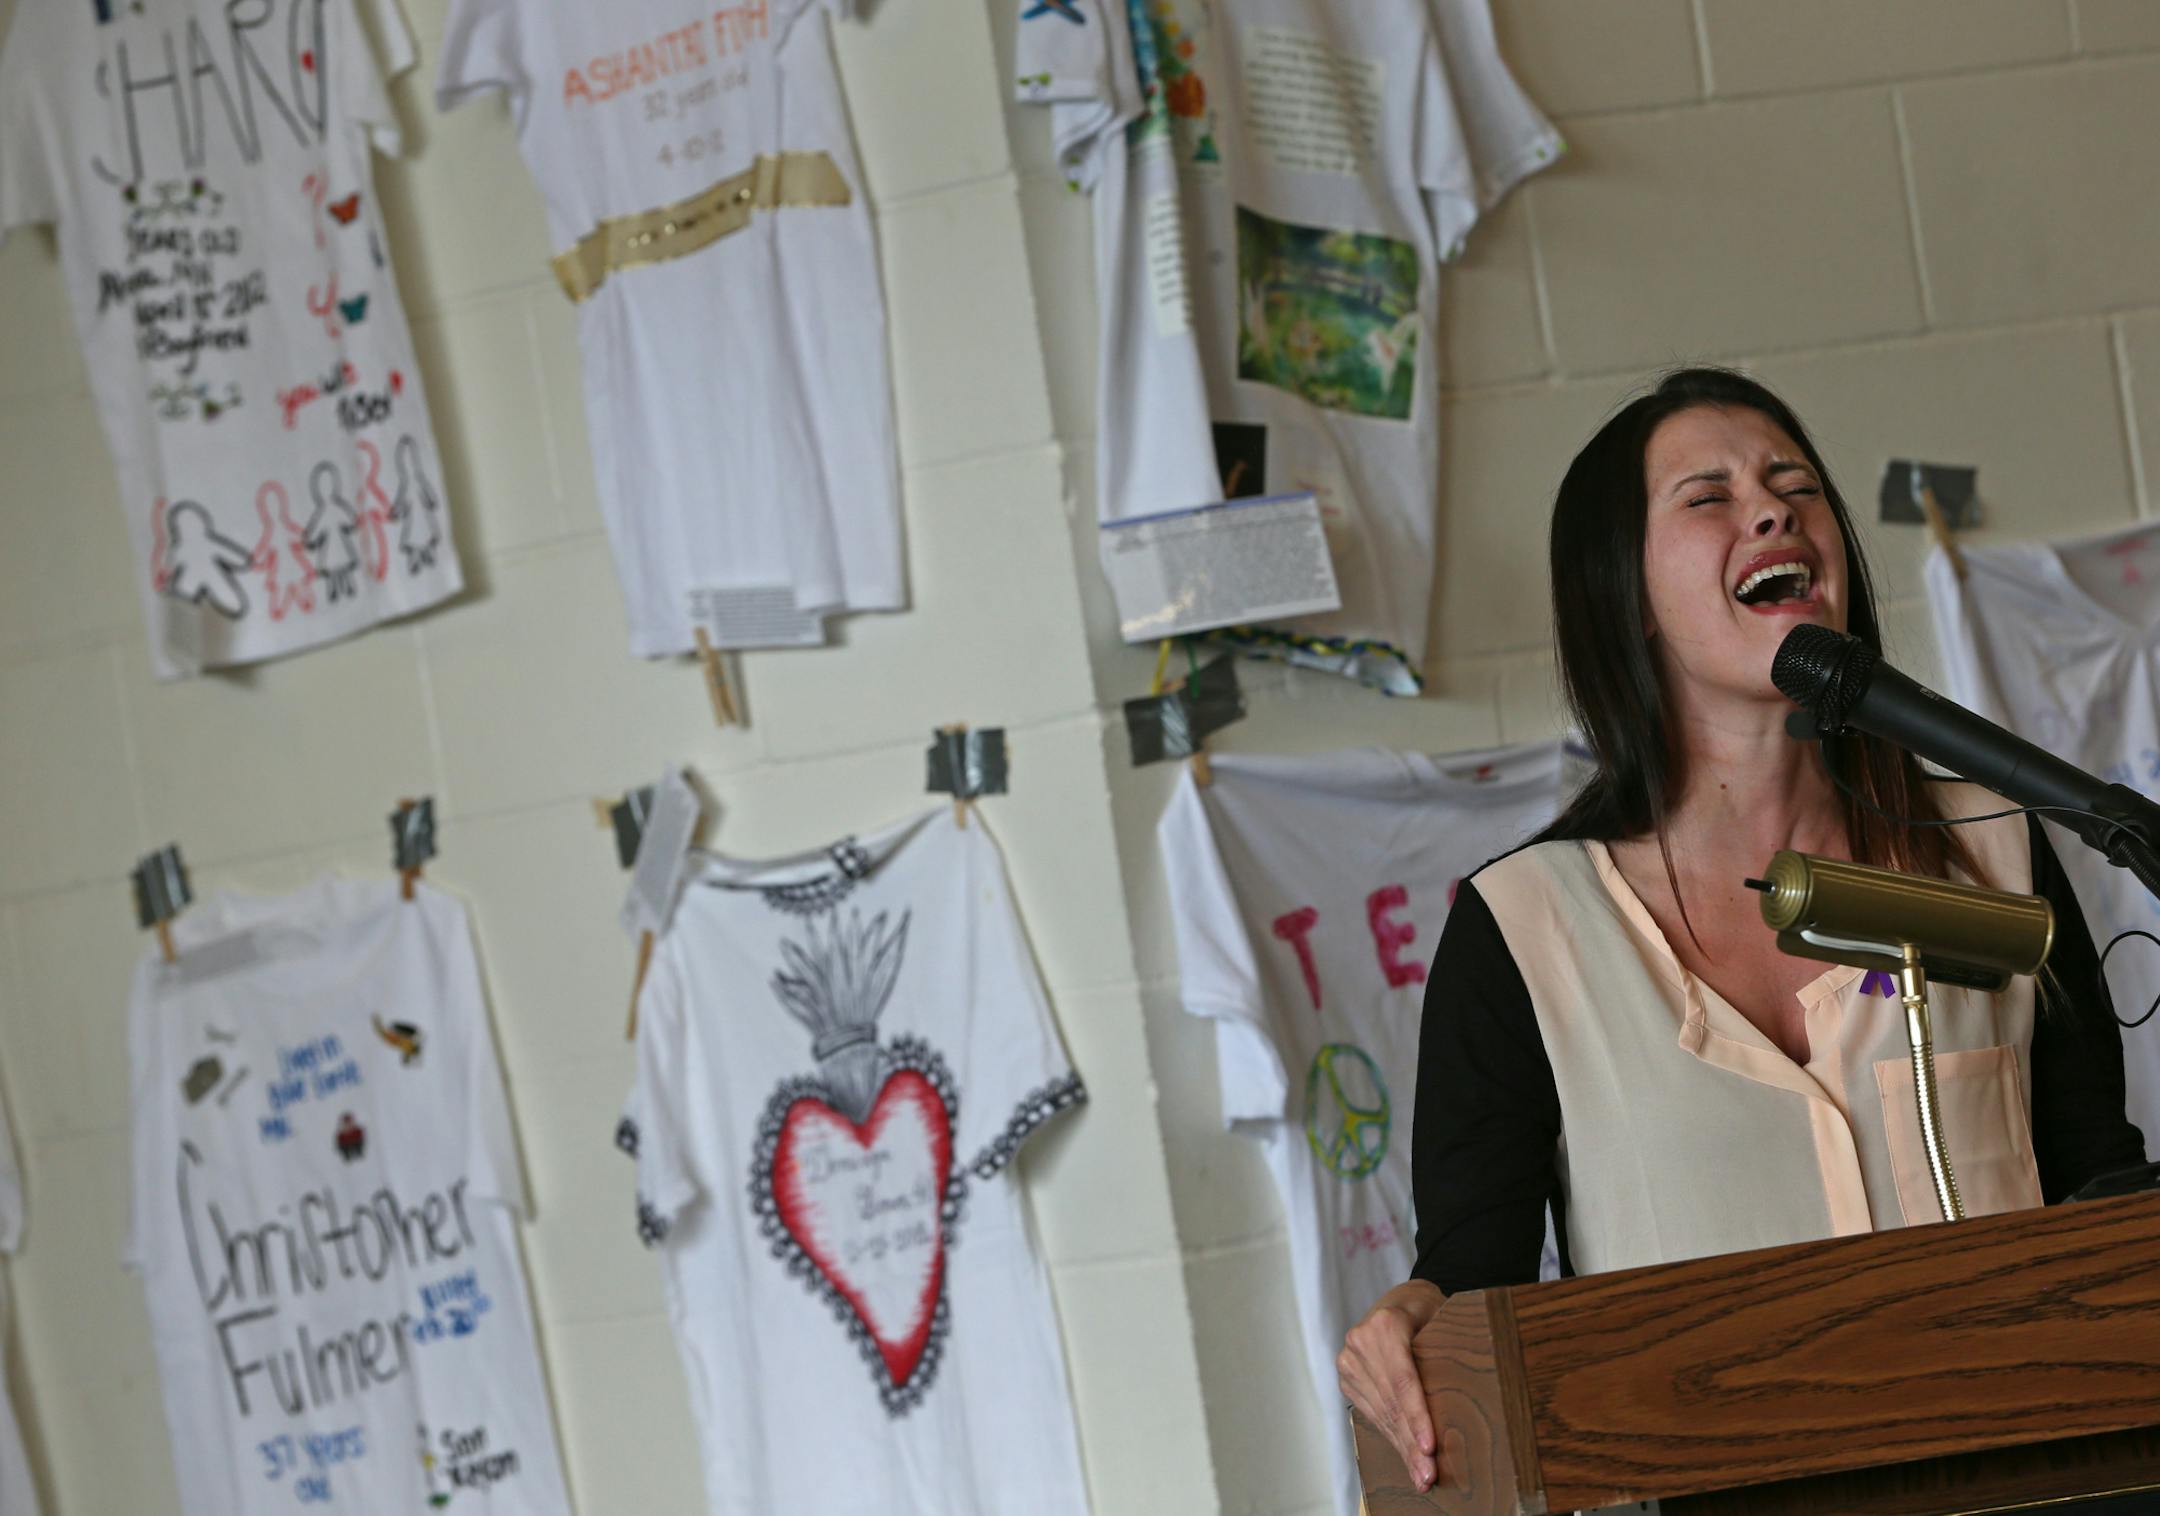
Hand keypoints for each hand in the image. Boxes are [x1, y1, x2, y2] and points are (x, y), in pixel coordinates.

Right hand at [1338, 1280, 1443, 1490]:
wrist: (1400, 1300)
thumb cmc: (1428, 1311)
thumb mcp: (1442, 1319)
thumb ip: (1447, 1351)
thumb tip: (1467, 1397)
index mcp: (1385, 1325)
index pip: (1403, 1380)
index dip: (1416, 1416)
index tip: (1429, 1446)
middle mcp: (1360, 1342)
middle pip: (1391, 1402)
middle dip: (1411, 1443)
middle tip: (1428, 1475)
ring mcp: (1348, 1361)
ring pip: (1380, 1413)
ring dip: (1401, 1447)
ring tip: (1421, 1476)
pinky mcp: (1347, 1377)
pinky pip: (1371, 1414)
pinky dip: (1391, 1437)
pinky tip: (1406, 1457)